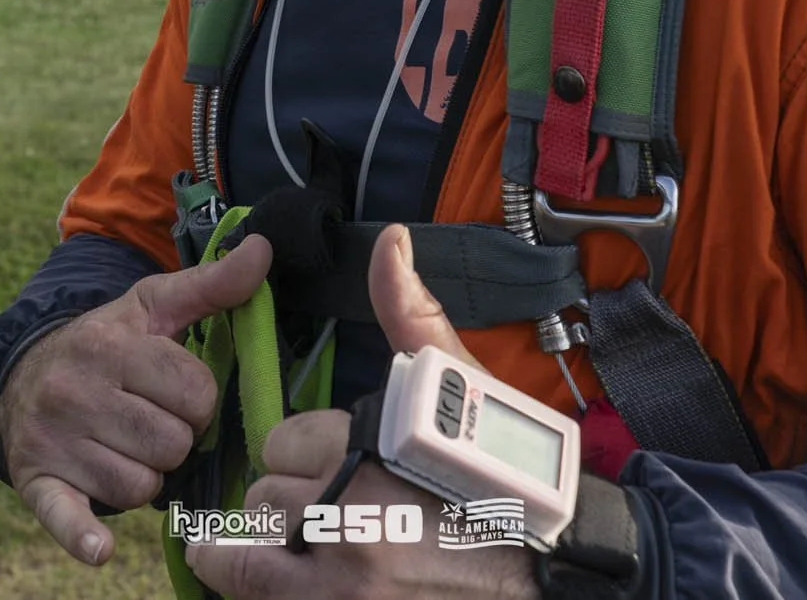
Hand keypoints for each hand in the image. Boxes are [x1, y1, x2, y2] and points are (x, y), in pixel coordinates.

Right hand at [0, 234, 273, 566]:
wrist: (21, 375)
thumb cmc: (106, 343)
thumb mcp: (152, 307)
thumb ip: (211, 284)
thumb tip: (264, 249)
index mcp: (111, 347)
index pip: (196, 393)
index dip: (199, 400)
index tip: (177, 393)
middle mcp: (77, 392)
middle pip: (172, 443)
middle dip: (173, 440)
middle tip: (149, 423)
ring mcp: (55, 439)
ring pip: (139, 486)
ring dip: (144, 476)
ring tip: (125, 447)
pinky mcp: (36, 481)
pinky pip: (66, 518)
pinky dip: (83, 538)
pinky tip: (100, 550)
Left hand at [182, 224, 538, 598]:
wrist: (553, 562)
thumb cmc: (504, 473)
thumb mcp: (460, 385)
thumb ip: (408, 314)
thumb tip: (391, 242)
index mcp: (375, 449)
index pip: (282, 443)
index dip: (298, 450)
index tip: (325, 460)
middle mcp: (351, 519)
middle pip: (263, 499)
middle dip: (284, 499)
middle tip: (321, 505)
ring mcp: (345, 584)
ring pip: (253, 556)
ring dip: (271, 549)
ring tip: (306, 542)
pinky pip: (261, 598)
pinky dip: (264, 586)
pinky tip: (287, 573)